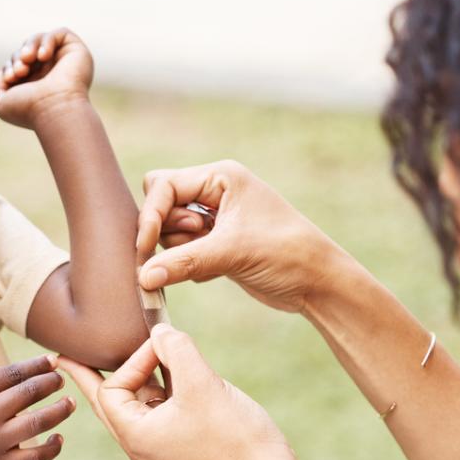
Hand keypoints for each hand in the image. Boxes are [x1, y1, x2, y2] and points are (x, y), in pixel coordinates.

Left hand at [0, 28, 93, 129]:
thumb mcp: (2, 102)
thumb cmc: (28, 110)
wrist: (53, 111)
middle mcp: (51, 73)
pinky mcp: (77, 51)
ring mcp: (64, 62)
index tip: (10, 78)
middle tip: (19, 71)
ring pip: (41, 39)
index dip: (10, 66)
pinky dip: (47, 41)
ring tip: (27, 59)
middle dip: (18, 57)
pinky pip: (60, 33)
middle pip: (27, 50)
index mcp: (35, 85)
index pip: (18, 64)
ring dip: (29, 46)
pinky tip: (43, 56)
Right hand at [0, 355, 73, 459]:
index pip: (14, 372)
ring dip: (60, 410)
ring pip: (38, 421)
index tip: (52, 361)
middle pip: (30, 392)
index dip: (38, 364)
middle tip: (61, 379)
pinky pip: (34, 457)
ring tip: (70, 403)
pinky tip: (59, 439)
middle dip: (52, 382)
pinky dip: (51, 448)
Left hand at [58, 324, 289, 459]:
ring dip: (139, 379)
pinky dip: (160, 393)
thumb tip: (159, 333)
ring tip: (136, 357)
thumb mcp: (201, 381)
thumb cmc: (235, 434)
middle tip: (61, 359)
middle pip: (108, 403)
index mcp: (135, 436)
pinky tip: (174, 376)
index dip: (133, 361)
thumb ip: (175, 347)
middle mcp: (140, 449)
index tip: (163, 348)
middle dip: (90, 377)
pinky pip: (157, 417)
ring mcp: (160, 453)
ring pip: (136, 408)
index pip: (111, 389)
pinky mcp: (179, 452)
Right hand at [137, 160, 345, 312]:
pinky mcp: (215, 243)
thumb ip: (183, 261)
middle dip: (166, 230)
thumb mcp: (231, 254)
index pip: (163, 186)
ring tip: (213, 260)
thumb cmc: (285, 254)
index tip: (145, 248)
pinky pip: (181, 250)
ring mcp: (215, 218)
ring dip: (180, 250)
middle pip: (161, 203)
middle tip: (194, 244)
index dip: (150, 216)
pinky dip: (189, 264)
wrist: (317, 282)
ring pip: (169, 230)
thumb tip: (143, 277)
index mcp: (221, 177)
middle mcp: (215, 191)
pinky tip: (219, 271)